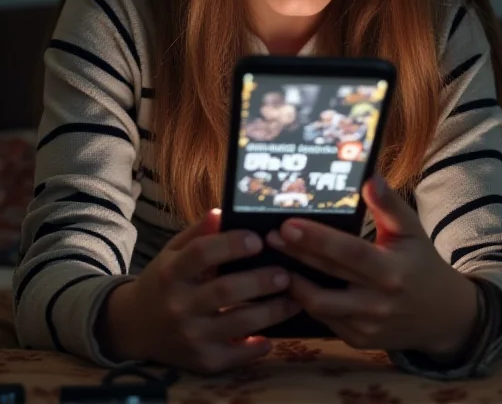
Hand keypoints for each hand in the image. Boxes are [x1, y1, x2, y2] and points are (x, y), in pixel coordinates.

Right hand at [97, 209, 300, 372]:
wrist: (134, 327)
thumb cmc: (164, 281)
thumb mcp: (173, 252)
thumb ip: (198, 233)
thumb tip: (222, 212)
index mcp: (172, 272)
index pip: (202, 254)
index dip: (231, 245)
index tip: (258, 239)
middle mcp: (179, 304)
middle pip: (226, 291)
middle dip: (260, 281)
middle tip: (286, 273)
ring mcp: (190, 336)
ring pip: (238, 323)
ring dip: (271, 311)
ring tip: (294, 298)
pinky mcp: (201, 361)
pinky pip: (236, 356)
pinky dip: (257, 348)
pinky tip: (272, 336)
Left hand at [266, 176, 477, 358]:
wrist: (442, 316)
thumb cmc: (420, 263)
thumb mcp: (410, 230)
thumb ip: (388, 204)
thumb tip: (369, 176)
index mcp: (391, 270)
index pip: (348, 253)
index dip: (317, 240)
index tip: (288, 225)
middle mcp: (378, 301)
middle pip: (327, 277)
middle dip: (295, 255)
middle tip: (269, 236)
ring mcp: (366, 325)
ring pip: (319, 306)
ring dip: (294, 284)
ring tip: (274, 261)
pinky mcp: (358, 340)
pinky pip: (325, 321)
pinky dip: (306, 302)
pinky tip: (290, 282)